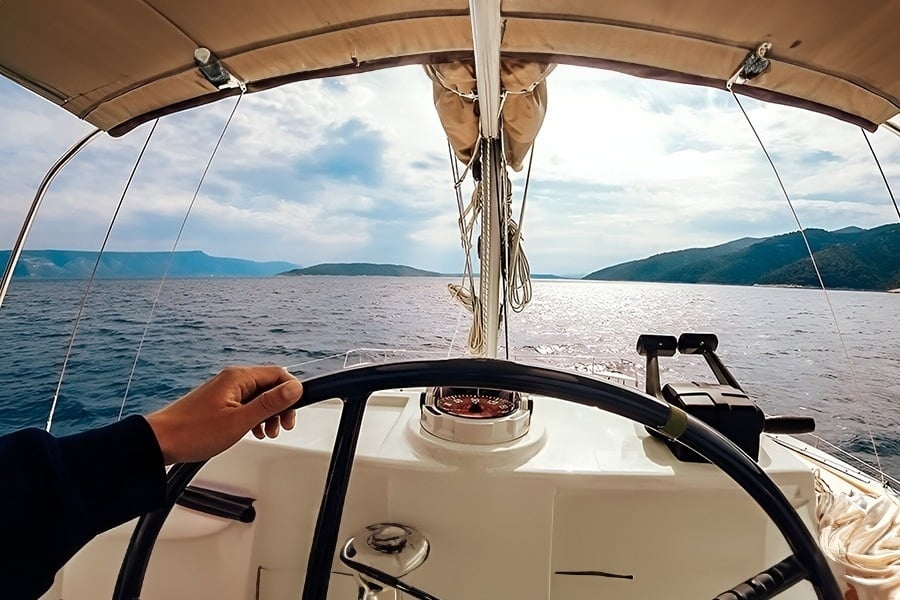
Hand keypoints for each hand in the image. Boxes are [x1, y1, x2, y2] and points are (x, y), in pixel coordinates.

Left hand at [145, 365, 302, 464]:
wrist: (160, 442)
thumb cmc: (193, 432)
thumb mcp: (239, 421)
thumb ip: (269, 403)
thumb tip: (295, 388)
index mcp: (238, 377)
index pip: (278, 374)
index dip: (291, 393)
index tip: (292, 413)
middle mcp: (232, 379)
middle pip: (270, 385)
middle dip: (280, 406)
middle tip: (281, 427)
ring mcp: (225, 390)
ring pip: (258, 396)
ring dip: (268, 414)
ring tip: (265, 432)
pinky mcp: (219, 401)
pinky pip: (245, 403)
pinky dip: (254, 416)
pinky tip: (252, 430)